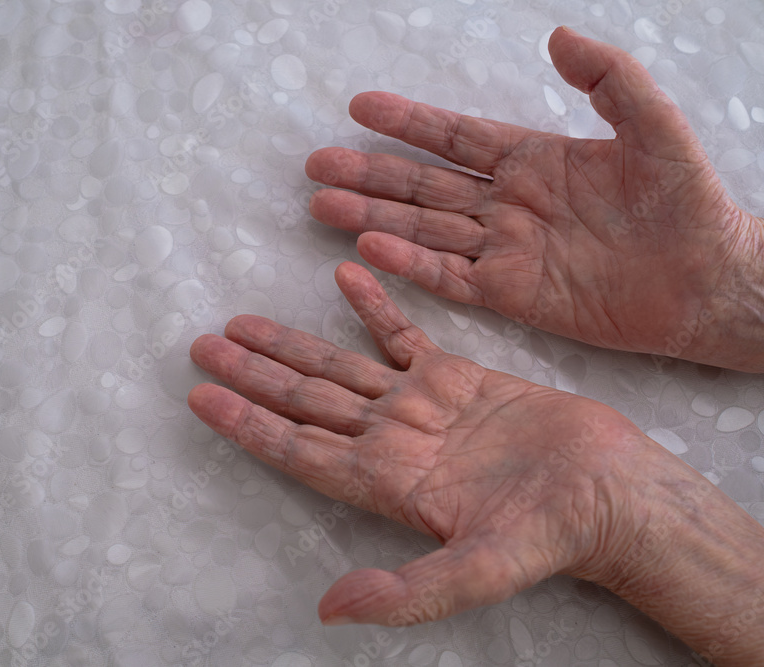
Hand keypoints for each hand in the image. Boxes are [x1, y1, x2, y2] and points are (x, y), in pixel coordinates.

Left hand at [188, 262, 661, 625]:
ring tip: (242, 320)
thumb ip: (405, 592)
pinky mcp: (456, 377)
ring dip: (290, 342)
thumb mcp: (477, 572)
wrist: (610, 496)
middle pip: (304, 401)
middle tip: (201, 346)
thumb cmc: (549, 537)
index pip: (298, 449)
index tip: (200, 397)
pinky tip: (344, 276)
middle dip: (252, 375)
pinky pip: (402, 335)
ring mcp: (419, 405)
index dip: (247, 425)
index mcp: (383, 481)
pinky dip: (372, 307)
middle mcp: (390, 440)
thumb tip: (330, 612)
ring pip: (339, 366)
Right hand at [305, 27, 763, 371]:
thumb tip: (557, 38)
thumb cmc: (686, 202)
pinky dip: (409, 263)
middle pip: (424, 184)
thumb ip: (609, 81)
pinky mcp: (509, 294)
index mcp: (532, 160)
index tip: (360, 107)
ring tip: (323, 204)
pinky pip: (449, 276)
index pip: (456, 136)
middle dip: (370, 171)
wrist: (707, 282)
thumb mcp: (655, 127)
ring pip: (423, 228)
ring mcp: (504, 249)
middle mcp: (506, 203)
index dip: (408, 121)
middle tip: (317, 163)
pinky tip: (370, 248)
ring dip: (373, 215)